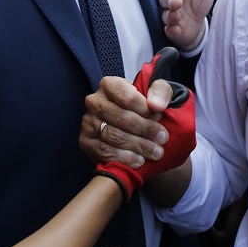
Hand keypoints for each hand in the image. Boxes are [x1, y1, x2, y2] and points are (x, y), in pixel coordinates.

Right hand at [94, 48, 195, 199]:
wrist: (141, 139)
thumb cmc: (151, 114)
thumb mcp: (162, 98)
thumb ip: (162, 92)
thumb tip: (156, 102)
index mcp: (110, 85)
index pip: (121, 90)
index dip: (140, 104)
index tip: (158, 114)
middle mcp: (94, 102)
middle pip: (118, 117)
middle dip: (143, 129)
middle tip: (162, 138)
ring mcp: (87, 124)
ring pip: (111, 136)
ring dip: (136, 146)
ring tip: (155, 152)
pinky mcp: (85, 144)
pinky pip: (102, 152)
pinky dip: (121, 157)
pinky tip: (138, 161)